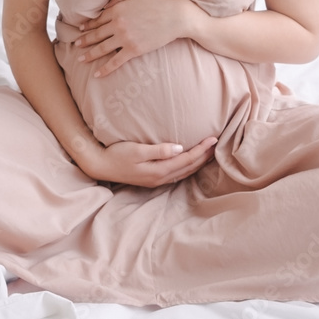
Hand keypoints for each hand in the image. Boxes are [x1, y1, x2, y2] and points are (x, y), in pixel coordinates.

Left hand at [74, 0, 196, 76]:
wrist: (176, 17)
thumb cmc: (158, 2)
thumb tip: (106, 3)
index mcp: (117, 10)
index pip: (98, 20)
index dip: (89, 25)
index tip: (81, 30)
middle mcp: (118, 24)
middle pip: (97, 34)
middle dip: (85, 40)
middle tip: (76, 45)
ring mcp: (125, 38)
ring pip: (102, 48)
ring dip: (90, 55)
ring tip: (81, 59)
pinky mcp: (134, 50)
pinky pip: (116, 61)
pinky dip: (105, 69)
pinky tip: (97, 74)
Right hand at [79, 136, 218, 186]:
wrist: (101, 166)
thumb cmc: (117, 154)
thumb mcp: (137, 150)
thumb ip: (159, 150)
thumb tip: (179, 148)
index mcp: (159, 170)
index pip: (187, 159)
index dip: (202, 150)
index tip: (213, 138)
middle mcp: (160, 178)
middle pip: (189, 167)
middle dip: (205, 156)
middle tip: (217, 144)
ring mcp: (157, 180)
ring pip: (185, 172)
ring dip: (199, 162)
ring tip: (210, 153)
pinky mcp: (153, 178)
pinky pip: (177, 173)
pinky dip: (188, 167)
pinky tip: (191, 162)